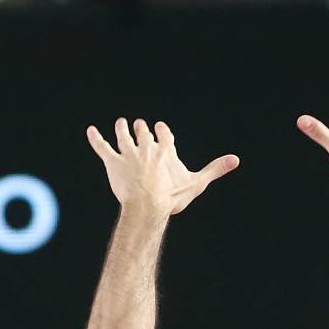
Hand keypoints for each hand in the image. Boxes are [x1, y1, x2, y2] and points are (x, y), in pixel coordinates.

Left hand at [85, 118, 238, 217]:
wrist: (147, 205)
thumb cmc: (172, 196)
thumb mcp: (197, 182)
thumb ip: (216, 169)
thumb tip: (237, 159)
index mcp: (165, 151)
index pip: (164, 136)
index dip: (161, 132)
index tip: (159, 127)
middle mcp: (146, 148)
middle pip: (143, 134)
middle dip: (142, 129)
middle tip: (140, 125)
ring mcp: (128, 154)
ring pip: (123, 136)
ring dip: (122, 128)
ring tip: (121, 123)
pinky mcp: (112, 162)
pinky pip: (102, 147)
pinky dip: (96, 139)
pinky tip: (91, 131)